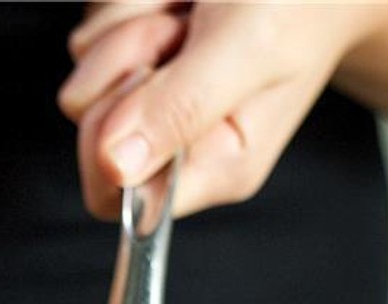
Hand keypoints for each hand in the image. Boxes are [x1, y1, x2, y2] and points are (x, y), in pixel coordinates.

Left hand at [58, 3, 383, 218]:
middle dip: (124, 63)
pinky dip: (129, 4)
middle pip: (88, 124)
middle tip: (184, 33)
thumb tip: (116, 167)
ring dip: (131, 22)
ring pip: (85, 69)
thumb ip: (184, 109)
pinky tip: (180, 1)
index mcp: (213, 165)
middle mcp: (175, 139)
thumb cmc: (302, 3)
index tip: (147, 82)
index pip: (116, 199)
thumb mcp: (250, 48)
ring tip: (191, 12)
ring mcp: (149, 96)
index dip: (108, 143)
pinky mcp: (132, 56)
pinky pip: (91, 32)